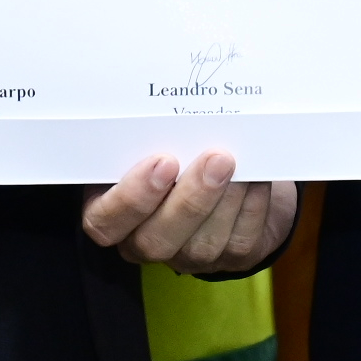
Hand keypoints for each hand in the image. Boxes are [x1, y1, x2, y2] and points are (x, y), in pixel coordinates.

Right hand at [81, 152, 296, 275]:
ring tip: (237, 160)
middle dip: (189, 201)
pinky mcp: (228, 259)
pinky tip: (256, 176)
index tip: (162, 161)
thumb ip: (148, 132)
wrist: (228, 167)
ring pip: (202, 244)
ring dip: (226, 200)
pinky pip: (240, 241)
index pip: (104, 222)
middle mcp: (145, 240)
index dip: (130, 199)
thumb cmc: (180, 145)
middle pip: (155, 241)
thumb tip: (166, 102)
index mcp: (113, 210)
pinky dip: (251, 205)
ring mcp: (187, 256)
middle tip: (216, 159)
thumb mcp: (154, 137)